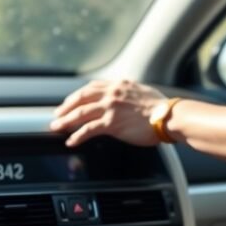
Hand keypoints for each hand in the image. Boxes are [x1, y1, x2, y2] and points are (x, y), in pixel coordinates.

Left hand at [50, 79, 167, 146]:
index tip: (70, 101)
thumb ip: (126, 92)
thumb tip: (121, 97)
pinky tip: (71, 140)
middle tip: (57, 114)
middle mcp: (112, 93)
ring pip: (81, 113)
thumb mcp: (140, 91)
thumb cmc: (160, 107)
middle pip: (81, 98)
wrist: (168, 116)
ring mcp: (111, 108)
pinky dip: (77, 135)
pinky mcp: (112, 124)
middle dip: (66, 106)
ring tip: (57, 127)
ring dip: (66, 120)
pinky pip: (89, 130)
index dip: (77, 95)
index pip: (91, 87)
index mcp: (118, 85)